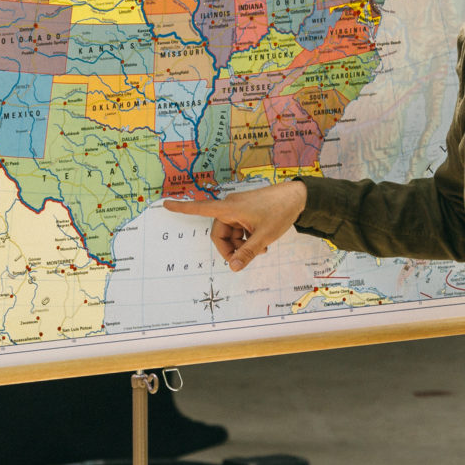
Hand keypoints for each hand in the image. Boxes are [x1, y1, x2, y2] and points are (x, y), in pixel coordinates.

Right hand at [163, 180, 306, 270]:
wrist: (298, 197)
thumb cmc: (280, 211)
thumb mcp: (263, 236)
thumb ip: (247, 252)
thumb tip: (234, 267)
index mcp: (229, 209)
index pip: (200, 208)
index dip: (182, 208)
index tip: (166, 204)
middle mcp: (230, 207)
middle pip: (220, 233)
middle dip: (231, 248)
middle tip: (245, 258)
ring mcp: (239, 209)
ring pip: (231, 233)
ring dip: (242, 244)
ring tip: (260, 250)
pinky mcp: (247, 211)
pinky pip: (240, 228)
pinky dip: (247, 238)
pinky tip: (261, 244)